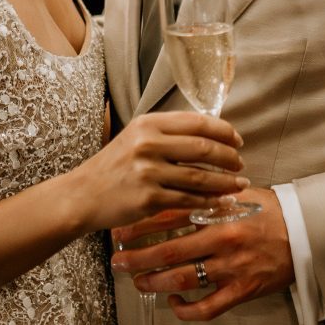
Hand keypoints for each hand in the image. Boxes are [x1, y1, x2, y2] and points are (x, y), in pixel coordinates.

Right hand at [66, 112, 245, 233]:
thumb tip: (210, 134)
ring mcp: (148, 171)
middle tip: (241, 164)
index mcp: (148, 123)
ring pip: (200, 177)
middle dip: (229, 158)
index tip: (238, 141)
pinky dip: (209, 202)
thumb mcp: (136, 138)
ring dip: (226, 182)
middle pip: (204, 148)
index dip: (224, 132)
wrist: (82, 195)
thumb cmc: (113, 166)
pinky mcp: (148, 198)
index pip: (198, 122)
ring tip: (239, 184)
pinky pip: (189, 200)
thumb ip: (168, 133)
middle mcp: (148, 144)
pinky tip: (220, 202)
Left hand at [110, 187, 294, 320]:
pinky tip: (174, 303)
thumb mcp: (237, 194)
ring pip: (184, 280)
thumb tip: (170, 187)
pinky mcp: (243, 290)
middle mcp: (223, 238)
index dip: (140, 226)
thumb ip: (205, 194)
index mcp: (219, 211)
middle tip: (117, 261)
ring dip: (155, 283)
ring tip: (138, 282)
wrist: (307, 232)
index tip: (120, 231)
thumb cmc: (269, 211)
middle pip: (169, 252)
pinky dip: (186, 310)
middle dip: (138, 258)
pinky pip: (208, 308)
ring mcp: (232, 267)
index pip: (169, 217)